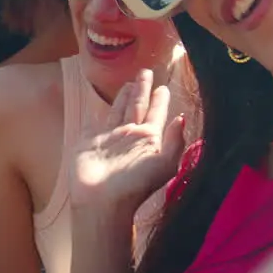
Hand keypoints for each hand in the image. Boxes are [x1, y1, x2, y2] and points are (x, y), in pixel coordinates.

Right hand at [70, 69, 185, 212]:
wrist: (101, 201)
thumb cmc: (134, 183)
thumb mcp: (164, 164)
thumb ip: (174, 141)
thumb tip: (181, 118)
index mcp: (150, 139)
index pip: (157, 113)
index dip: (161, 100)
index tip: (164, 86)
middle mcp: (131, 136)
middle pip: (139, 106)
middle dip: (143, 90)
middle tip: (146, 71)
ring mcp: (111, 138)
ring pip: (119, 110)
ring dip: (124, 96)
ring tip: (129, 82)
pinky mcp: (91, 141)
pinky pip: (95, 121)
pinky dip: (97, 113)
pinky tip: (98, 104)